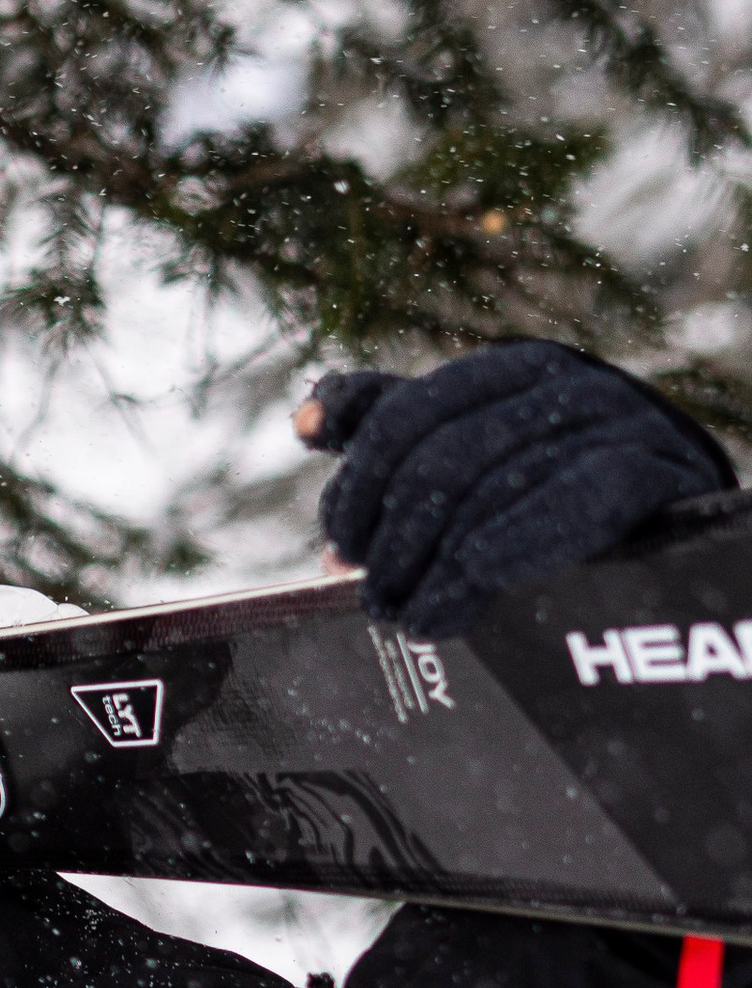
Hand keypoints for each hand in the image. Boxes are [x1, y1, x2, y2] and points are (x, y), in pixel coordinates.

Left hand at [294, 342, 731, 638]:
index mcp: (508, 369)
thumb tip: (307, 419)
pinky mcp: (657, 467)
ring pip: (497, 488)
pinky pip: (574, 499)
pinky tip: (471, 585)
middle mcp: (561, 382)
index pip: (406, 414)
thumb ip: (395, 427)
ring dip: (441, 567)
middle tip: (371, 598)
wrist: (680, 513)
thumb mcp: (479, 446)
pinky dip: (513, 545)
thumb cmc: (561, 484)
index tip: (338, 545)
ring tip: (412, 618)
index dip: (359, 484)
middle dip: (395, 539)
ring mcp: (613, 420)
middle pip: (444, 457)